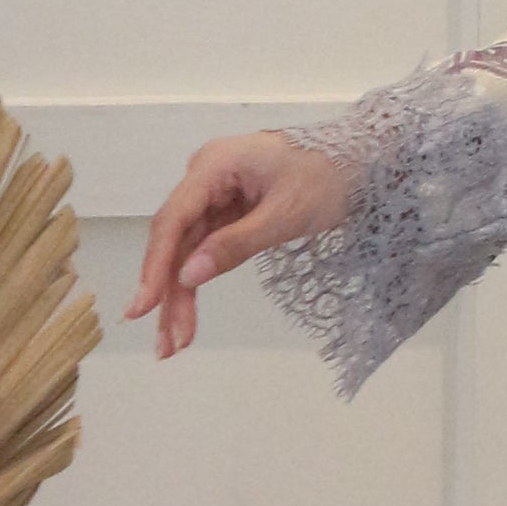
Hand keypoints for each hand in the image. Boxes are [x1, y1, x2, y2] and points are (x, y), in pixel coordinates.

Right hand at [126, 130, 351, 361]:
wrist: (364, 160)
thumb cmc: (331, 177)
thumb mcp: (286, 214)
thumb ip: (236, 245)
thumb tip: (187, 277)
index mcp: (215, 165)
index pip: (173, 220)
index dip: (155, 266)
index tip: (142, 307)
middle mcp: (206, 176)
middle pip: (176, 239)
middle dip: (168, 292)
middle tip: (164, 344)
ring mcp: (216, 194)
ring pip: (187, 249)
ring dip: (180, 295)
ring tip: (173, 343)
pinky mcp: (228, 210)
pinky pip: (205, 248)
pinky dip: (199, 280)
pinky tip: (186, 315)